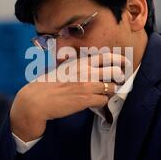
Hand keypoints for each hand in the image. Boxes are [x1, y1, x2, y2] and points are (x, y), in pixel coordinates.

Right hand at [10, 53, 130, 141]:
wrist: (37, 99)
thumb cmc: (46, 85)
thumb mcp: (61, 68)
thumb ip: (74, 65)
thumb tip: (81, 64)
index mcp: (80, 62)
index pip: (106, 56)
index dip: (118, 60)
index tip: (123, 64)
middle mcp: (86, 71)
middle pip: (115, 71)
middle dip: (118, 78)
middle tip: (116, 82)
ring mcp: (87, 85)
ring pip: (112, 87)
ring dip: (109, 92)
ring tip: (103, 94)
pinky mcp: (86, 99)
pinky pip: (103, 100)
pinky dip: (101, 103)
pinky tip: (94, 103)